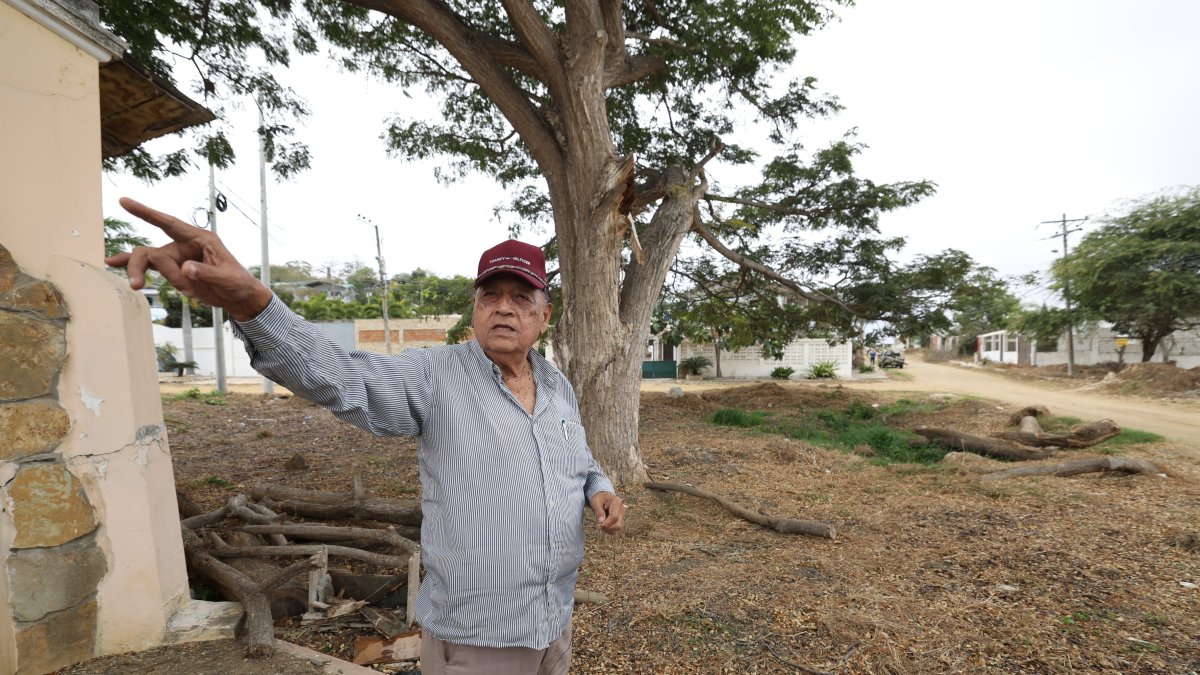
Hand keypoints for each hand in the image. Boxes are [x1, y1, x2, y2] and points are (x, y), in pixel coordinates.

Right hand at [105, 198, 272, 320]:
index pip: (170, 223)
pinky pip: (150, 266)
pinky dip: (135, 268)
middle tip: (135, 284)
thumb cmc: (238, 283)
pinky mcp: (174, 270)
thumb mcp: (228, 279)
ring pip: (151, 261)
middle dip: (142, 266)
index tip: (124, 201)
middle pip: (153, 251)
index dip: (147, 213)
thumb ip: (207, 273)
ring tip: (152, 289)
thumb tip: (185, 268)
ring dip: (149, 276)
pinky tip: (114, 263)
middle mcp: (185, 245)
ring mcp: (178, 258)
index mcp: (200, 239)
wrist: (240, 297)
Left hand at [590, 492, 625, 534]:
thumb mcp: (596, 501)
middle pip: (618, 524)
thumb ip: (598, 511)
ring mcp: (622, 515)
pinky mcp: (620, 519)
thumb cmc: (599, 498)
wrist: (603, 497)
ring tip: (601, 525)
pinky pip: (616, 529)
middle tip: (599, 526)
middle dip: (608, 528)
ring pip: (618, 528)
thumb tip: (601, 522)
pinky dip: (609, 530)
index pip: (614, 517)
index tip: (599, 526)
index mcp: (616, 502)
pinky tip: (604, 525)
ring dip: (608, 529)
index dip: (606, 523)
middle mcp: (622, 509)